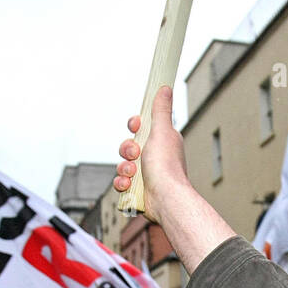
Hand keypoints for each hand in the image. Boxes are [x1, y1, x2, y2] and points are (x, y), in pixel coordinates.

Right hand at [115, 86, 189, 225]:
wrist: (165, 198)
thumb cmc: (166, 167)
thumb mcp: (162, 131)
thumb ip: (161, 110)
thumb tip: (165, 88)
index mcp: (161, 141)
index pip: (142, 127)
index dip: (134, 126)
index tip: (135, 126)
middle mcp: (154, 157)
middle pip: (128, 146)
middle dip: (127, 150)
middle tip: (135, 155)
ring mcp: (146, 174)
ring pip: (123, 165)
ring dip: (124, 169)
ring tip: (133, 174)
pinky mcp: (138, 189)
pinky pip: (121, 182)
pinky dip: (122, 184)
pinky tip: (129, 186)